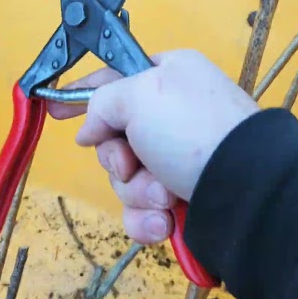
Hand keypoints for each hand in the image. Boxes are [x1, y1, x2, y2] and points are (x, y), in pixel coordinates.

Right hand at [47, 49, 258, 244]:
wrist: (244, 190)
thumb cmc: (191, 129)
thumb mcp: (139, 95)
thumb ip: (102, 102)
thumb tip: (88, 130)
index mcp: (169, 76)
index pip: (114, 79)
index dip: (83, 95)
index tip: (54, 110)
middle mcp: (173, 116)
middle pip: (114, 139)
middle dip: (119, 161)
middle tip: (135, 164)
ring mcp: (178, 160)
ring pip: (126, 179)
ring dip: (137, 192)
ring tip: (165, 197)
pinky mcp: (182, 199)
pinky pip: (141, 210)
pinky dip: (147, 218)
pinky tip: (164, 222)